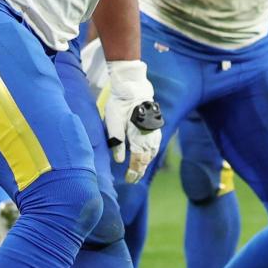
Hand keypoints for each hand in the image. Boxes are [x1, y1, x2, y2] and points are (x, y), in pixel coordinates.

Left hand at [103, 60, 162, 182]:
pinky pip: (154, 145)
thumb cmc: (120, 104)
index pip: (139, 161)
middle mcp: (149, 137)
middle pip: (146, 159)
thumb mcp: (113, 123)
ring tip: (139, 170)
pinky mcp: (153, 126)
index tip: (129, 180)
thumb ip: (117, 142)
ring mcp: (154, 131)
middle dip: (140, 170)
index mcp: (139, 138)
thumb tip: (120, 160)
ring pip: (152, 152)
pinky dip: (150, 153)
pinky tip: (146, 155)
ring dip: (146, 162)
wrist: (133, 87)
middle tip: (133, 179)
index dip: (134, 172)